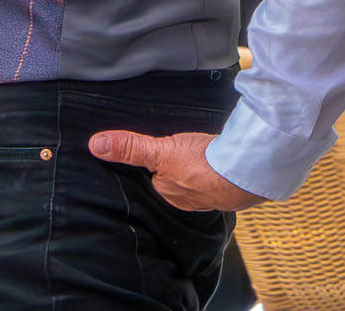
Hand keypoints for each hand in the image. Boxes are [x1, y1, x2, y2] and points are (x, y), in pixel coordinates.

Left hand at [87, 129, 264, 211]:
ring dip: (197, 166)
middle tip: (176, 148)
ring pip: (196, 177)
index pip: (152, 179)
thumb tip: (97, 145)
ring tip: (196, 151)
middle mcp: (187, 199)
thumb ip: (132, 148)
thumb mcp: (162, 152)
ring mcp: (210, 193)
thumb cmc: (206, 168)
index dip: (152, 165)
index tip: (153, 153)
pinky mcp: (230, 184)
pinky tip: (219, 157)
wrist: (247, 173)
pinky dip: (216, 167)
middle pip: (173, 179)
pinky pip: (217, 174)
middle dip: (175, 166)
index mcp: (168, 195)